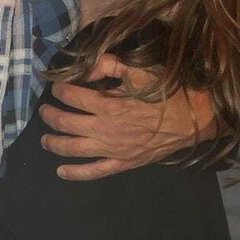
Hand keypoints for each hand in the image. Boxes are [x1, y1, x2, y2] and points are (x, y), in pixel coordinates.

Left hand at [40, 54, 215, 180]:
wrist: (194, 119)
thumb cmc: (167, 93)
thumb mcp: (140, 71)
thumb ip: (111, 66)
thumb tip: (88, 67)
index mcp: (109, 106)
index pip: (73, 97)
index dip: (61, 91)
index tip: (57, 88)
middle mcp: (105, 130)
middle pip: (67, 123)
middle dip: (51, 115)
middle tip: (44, 110)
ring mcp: (113, 150)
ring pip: (74, 149)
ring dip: (54, 143)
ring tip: (44, 138)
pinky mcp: (123, 163)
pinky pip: (94, 172)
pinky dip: (75, 173)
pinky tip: (61, 171)